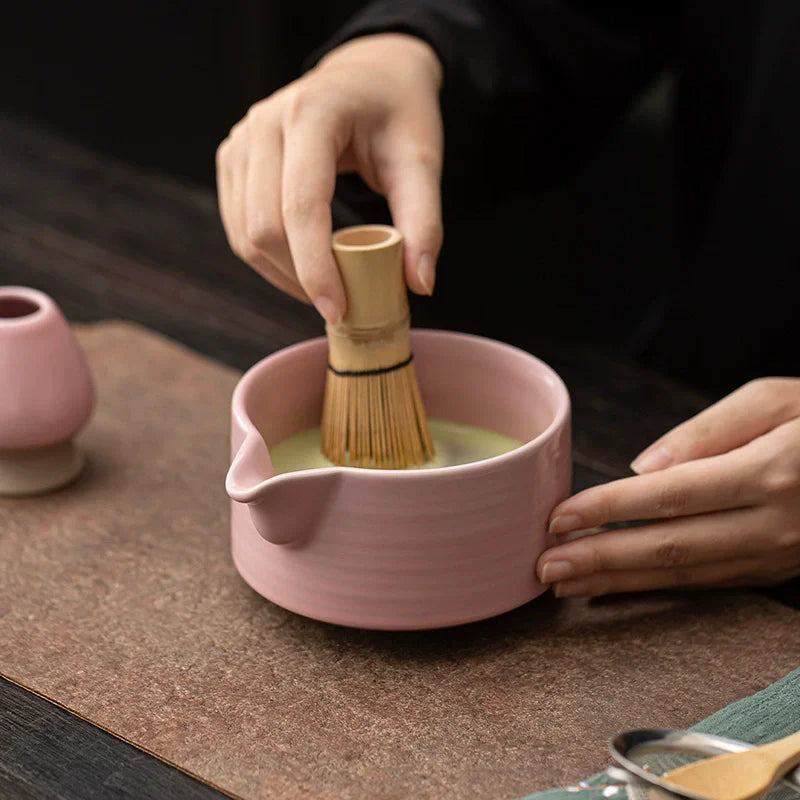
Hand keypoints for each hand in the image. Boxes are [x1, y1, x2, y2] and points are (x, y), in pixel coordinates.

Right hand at [215, 34, 443, 322]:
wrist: (368, 75)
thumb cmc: (398, 114)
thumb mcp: (421, 160)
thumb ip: (424, 222)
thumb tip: (420, 285)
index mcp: (312, 114)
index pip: (301, 207)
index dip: (317, 268)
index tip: (339, 311)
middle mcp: (264, 124)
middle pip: (265, 228)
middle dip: (301, 278)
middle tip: (342, 304)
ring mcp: (240, 141)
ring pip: (245, 236)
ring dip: (283, 275)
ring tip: (327, 288)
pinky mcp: (233, 161)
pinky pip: (239, 229)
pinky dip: (269, 260)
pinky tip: (303, 268)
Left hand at [536, 378, 799, 596]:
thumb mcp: (776, 400)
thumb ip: (707, 431)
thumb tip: (644, 466)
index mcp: (769, 471)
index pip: (669, 496)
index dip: (609, 510)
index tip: (558, 519)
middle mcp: (775, 522)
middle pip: (671, 547)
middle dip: (602, 559)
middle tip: (543, 567)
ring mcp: (780, 554)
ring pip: (687, 575)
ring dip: (622, 582)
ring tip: (567, 584)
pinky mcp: (780, 570)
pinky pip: (712, 583)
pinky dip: (661, 588)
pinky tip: (622, 586)